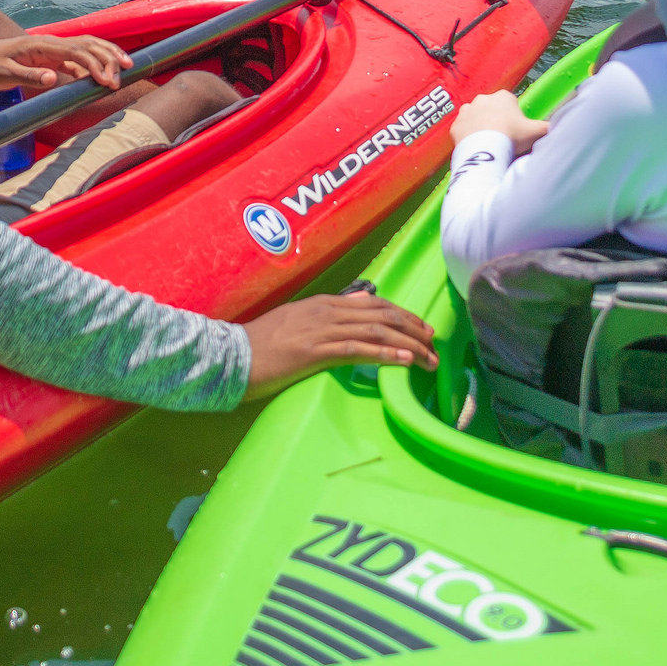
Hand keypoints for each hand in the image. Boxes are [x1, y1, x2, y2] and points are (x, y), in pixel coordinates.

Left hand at [0, 33, 132, 91]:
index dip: (95, 65)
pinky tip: (103, 76)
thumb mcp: (3, 76)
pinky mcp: (48, 60)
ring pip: (85, 48)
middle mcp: (49, 44)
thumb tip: (54, 79)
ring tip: (126, 66)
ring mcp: (50, 51)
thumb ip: (29, 77)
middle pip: (87, 44)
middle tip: (126, 72)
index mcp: (40, 45)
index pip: (76, 51)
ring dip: (106, 56)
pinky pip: (76, 60)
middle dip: (109, 56)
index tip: (107, 81)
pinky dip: (93, 65)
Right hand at [243, 291, 437, 400]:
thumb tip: (360, 305)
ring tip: (429, 357)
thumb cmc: (261, 344)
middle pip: (382, 315)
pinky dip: (387, 354)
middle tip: (434, 343)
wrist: (232, 356)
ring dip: (409, 345)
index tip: (422, 328)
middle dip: (413, 328)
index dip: (403, 314)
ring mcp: (321, 330)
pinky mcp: (316, 351)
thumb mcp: (296, 320)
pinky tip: (405, 361)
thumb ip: (328, 314)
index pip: (374, 304)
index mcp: (323, 304)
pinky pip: (359, 350)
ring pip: (377, 331)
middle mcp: (327, 311)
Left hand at [451, 89, 550, 155]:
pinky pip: (462, 129)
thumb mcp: (537, 131)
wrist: (486, 150)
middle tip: (504, 138)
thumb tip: (560, 127)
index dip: (515, 117)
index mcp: (503, 96)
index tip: (516, 130)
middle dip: (497, 121)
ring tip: (489, 143)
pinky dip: (468, 136)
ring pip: (475, 118)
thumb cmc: (512, 137)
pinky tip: (476, 146)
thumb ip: (549, 127)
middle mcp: (482, 99)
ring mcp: (466, 111)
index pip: (511, 103)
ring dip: (481, 127)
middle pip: (492, 109)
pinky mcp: (455, 125)